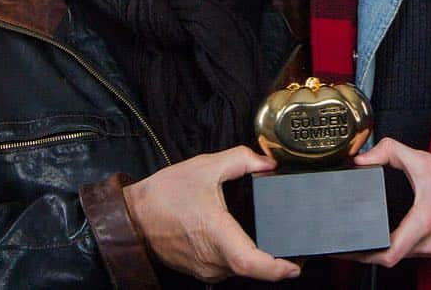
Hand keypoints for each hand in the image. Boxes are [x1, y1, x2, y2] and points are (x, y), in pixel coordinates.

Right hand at [123, 146, 300, 282]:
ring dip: (257, 258)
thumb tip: (268, 163)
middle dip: (276, 260)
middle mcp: (212, 258)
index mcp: (216, 232)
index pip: (250, 262)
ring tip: (276, 241)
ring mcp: (205, 268)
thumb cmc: (165, 194)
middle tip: (297, 246)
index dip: (275, 269)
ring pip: (239, 269)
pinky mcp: (200, 271)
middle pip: (252, 268)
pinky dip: (240, 258)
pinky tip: (248, 242)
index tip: (295, 265)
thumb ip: (241, 159)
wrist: (133, 216)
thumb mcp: (206, 166)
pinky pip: (227, 268)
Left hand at [352, 137, 430, 266]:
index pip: (390, 254)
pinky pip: (416, 253)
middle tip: (350, 241)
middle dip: (370, 250)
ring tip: (367, 238)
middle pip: (392, 256)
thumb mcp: (418, 158)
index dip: (364, 255)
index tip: (349, 250)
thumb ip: (386, 152)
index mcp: (424, 221)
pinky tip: (391, 236)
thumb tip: (362, 159)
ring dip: (387, 249)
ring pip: (404, 256)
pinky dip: (402, 247)